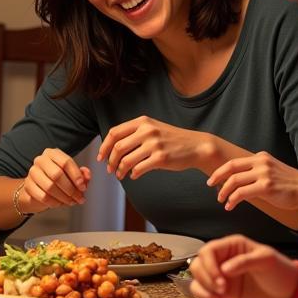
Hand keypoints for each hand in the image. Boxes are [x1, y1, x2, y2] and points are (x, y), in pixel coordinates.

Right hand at [18, 148, 91, 212]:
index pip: (66, 162)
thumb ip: (82, 175)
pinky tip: (60, 204)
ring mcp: (32, 172)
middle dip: (71, 189)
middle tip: (79, 198)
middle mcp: (41, 160)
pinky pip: (43, 196)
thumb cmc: (57, 180)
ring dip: (64, 198)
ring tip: (71, 202)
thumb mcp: (71, 175)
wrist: (38, 189)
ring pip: (50, 187)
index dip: (76, 176)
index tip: (83, 187)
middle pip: (57, 174)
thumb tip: (86, 174)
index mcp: (53, 153)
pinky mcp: (27, 185)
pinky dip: (54, 202)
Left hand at [98, 116, 218, 178]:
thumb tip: (110, 148)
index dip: (104, 146)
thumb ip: (134, 134)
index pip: (114, 133)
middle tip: (109, 170)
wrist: (196, 146)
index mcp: (142, 122)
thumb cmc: (171, 139)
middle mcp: (147, 131)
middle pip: (118, 147)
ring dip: (120, 170)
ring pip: (126, 160)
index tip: (101, 157)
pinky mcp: (161, 158)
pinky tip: (133, 176)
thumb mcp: (152, 129)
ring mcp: (154, 144)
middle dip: (110, 161)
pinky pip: (138, 169)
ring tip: (120, 175)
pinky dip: (132, 174)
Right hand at [189, 235, 297, 297]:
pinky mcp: (221, 290)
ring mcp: (220, 275)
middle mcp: (223, 258)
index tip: (220, 278)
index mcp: (232, 246)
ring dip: (203, 287)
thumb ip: (245, 261)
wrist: (288, 295)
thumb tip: (224, 269)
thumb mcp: (267, 260)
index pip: (209, 250)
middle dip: (206, 278)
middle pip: (198, 263)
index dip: (209, 264)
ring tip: (219, 297)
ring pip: (196, 277)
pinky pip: (201, 290)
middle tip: (223, 290)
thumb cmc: (281, 272)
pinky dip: (203, 296)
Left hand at [207, 151, 297, 216]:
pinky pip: (242, 193)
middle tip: (210, 186)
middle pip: (231, 168)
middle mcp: (261, 163)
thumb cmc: (290, 185)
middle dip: (217, 177)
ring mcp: (264, 174)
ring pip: (234, 181)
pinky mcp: (266, 187)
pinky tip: (230, 206)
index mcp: (261, 157)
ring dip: (224, 192)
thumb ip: (258, 171)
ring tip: (221, 200)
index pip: (235, 162)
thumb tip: (240, 180)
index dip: (221, 170)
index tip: (213, 178)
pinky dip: (232, 200)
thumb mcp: (273, 171)